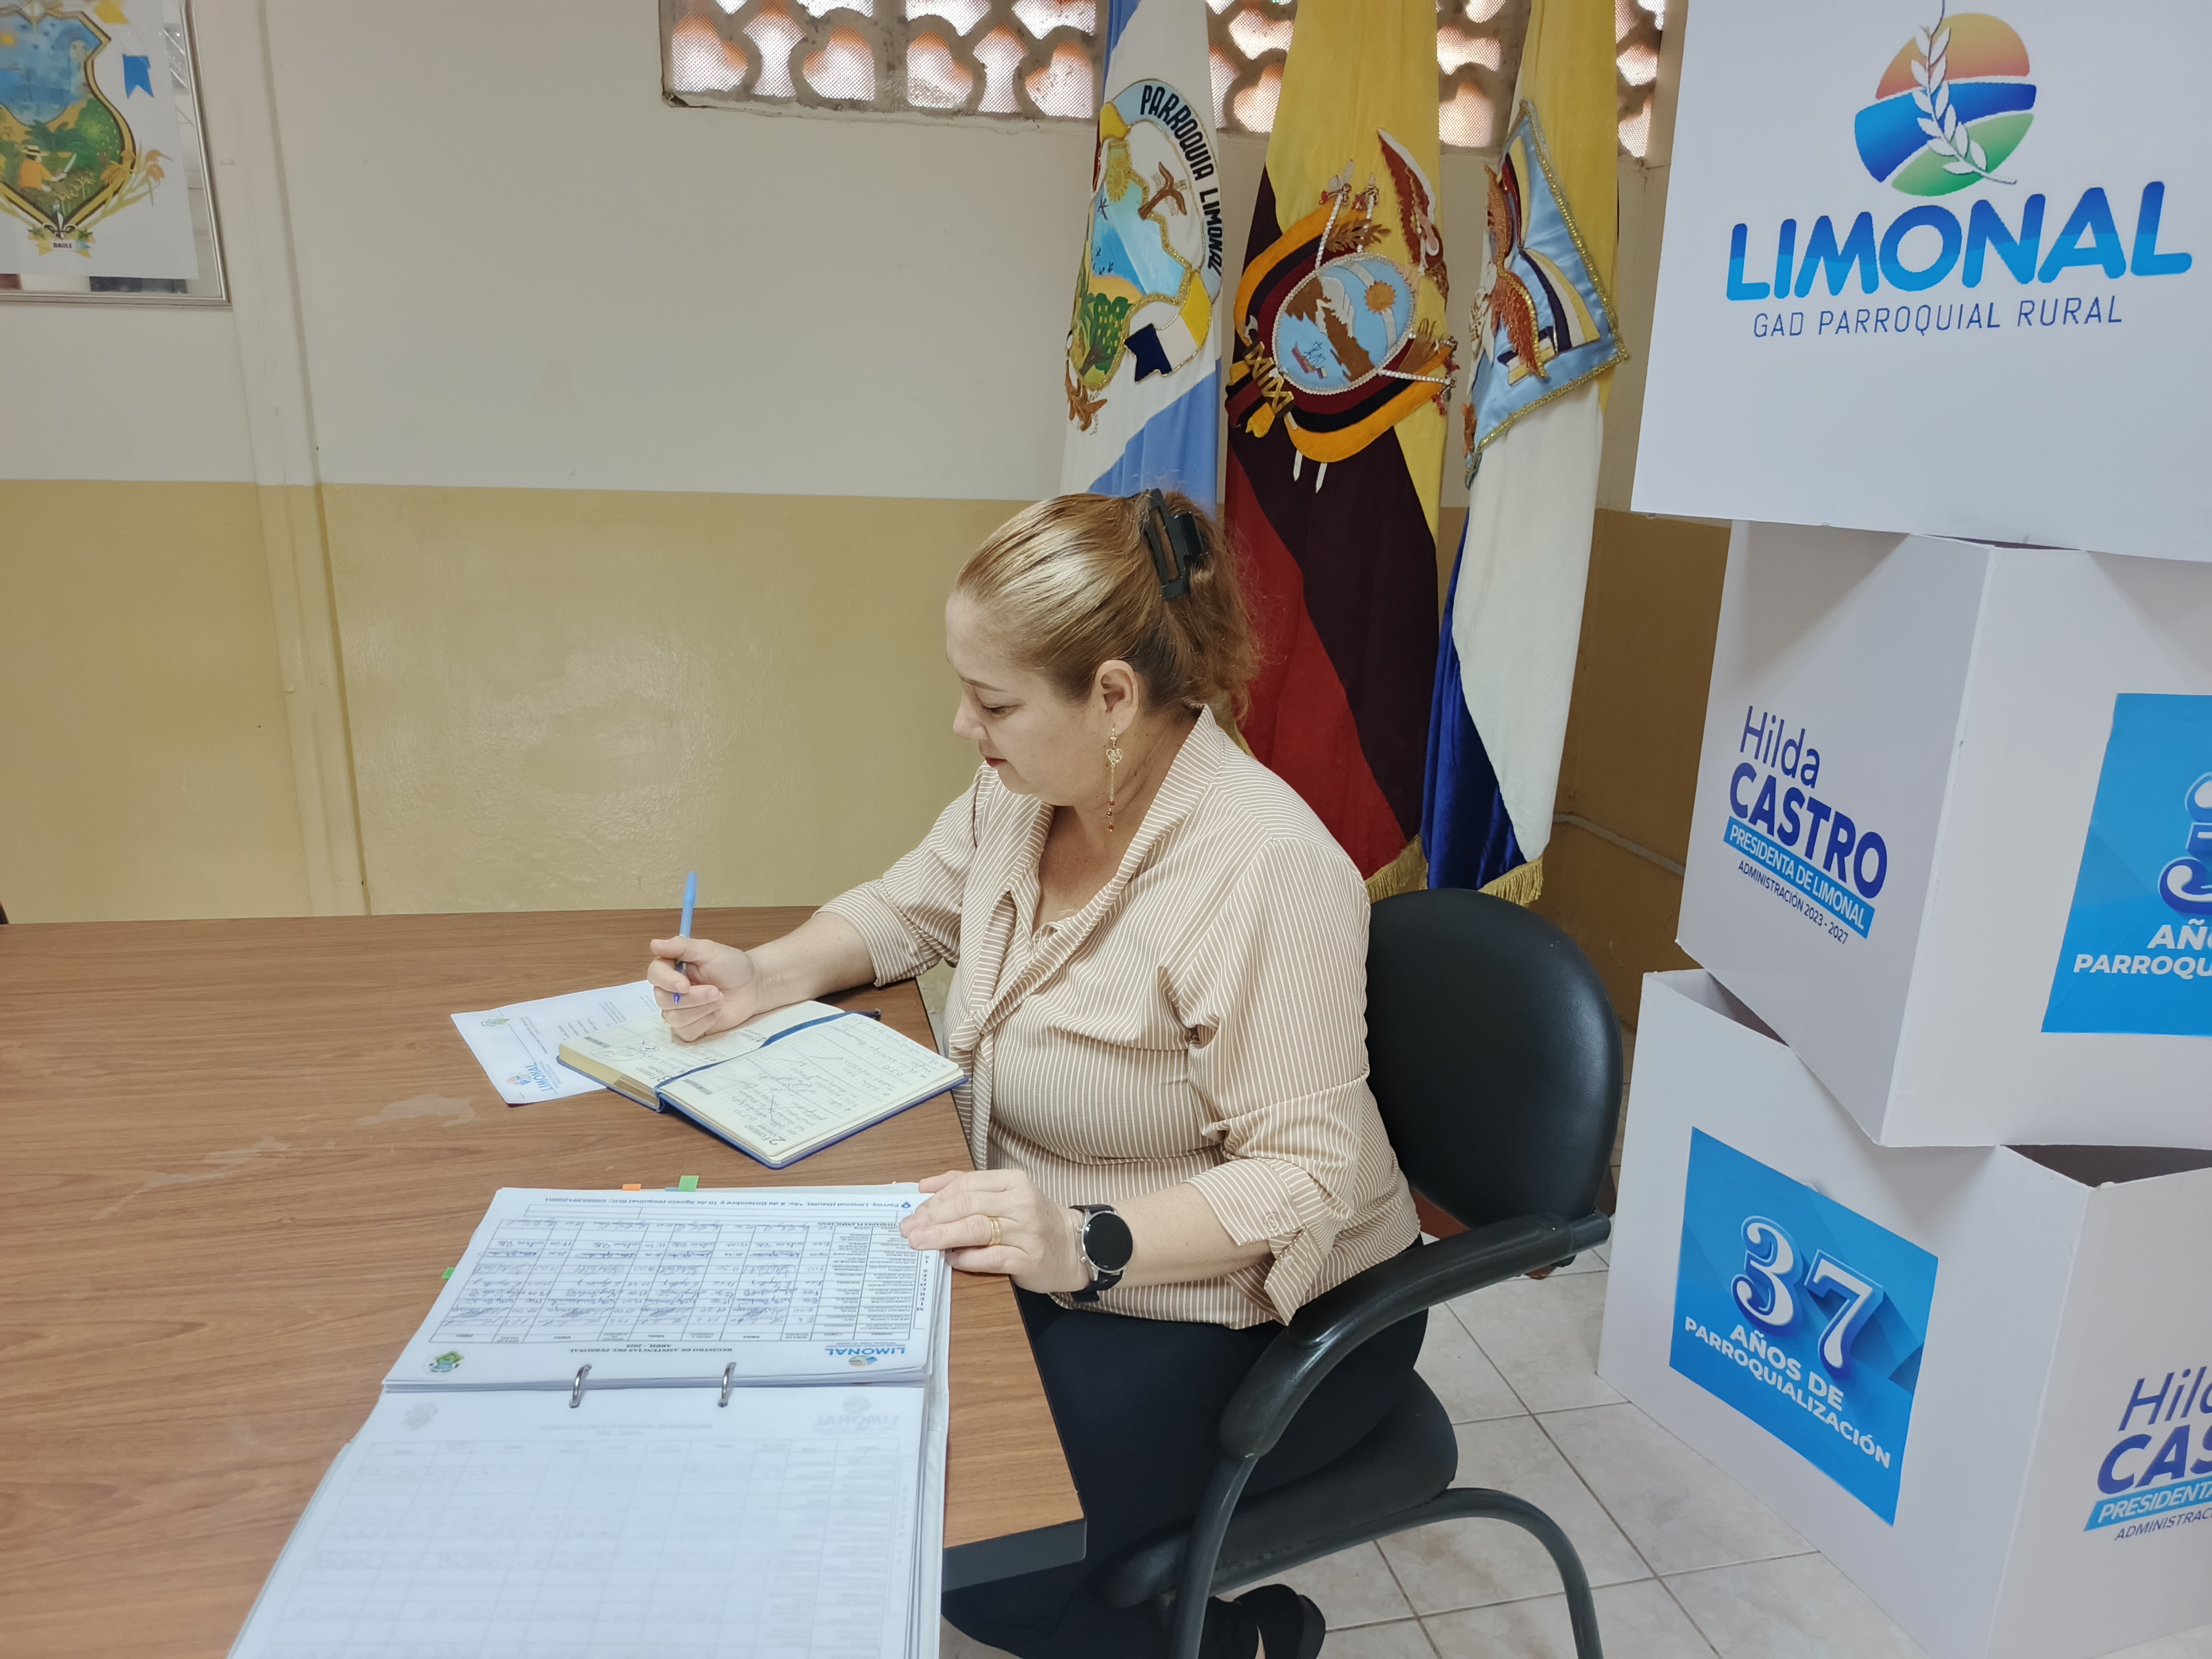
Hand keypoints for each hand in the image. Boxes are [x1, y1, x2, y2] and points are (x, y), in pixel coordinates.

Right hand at [645, 935, 762, 1040]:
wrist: (753, 986)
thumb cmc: (732, 966)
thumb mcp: (709, 951)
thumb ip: (682, 947)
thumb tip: (654, 944)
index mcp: (673, 968)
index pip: (655, 974)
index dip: (666, 980)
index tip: (684, 985)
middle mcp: (672, 990)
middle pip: (663, 999)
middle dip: (692, 998)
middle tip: (715, 991)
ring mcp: (680, 1010)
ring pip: (674, 1018)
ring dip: (700, 1009)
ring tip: (720, 998)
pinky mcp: (691, 1027)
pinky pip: (686, 1032)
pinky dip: (704, 1022)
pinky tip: (717, 1012)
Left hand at [900, 1169, 1090, 1294]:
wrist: (1076, 1245)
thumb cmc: (1033, 1221)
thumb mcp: (1006, 1194)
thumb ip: (968, 1187)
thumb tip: (925, 1186)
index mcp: (1012, 1182)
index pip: (965, 1184)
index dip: (935, 1199)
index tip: (914, 1212)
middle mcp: (1020, 1203)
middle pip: (967, 1205)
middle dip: (932, 1218)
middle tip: (907, 1230)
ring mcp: (1026, 1231)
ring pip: (976, 1229)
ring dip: (942, 1236)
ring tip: (919, 1243)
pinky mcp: (1029, 1258)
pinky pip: (992, 1257)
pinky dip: (968, 1258)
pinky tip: (950, 1259)